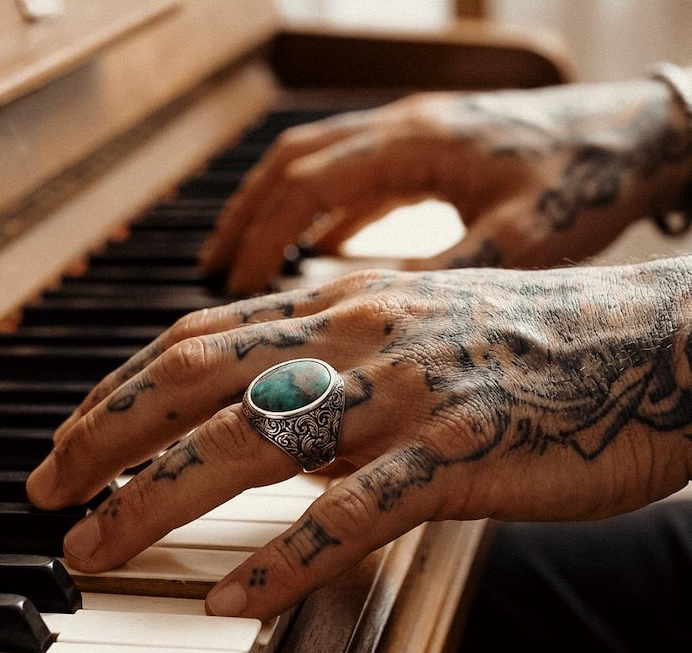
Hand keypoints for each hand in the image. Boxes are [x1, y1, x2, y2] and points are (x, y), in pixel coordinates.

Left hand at [26, 259, 691, 620]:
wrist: (648, 342)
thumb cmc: (527, 342)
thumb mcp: (413, 330)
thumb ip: (334, 361)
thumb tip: (266, 409)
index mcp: (345, 308)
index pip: (199, 339)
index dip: (122, 386)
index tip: (72, 432)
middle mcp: (361, 339)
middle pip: (201, 384)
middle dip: (108, 439)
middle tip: (46, 490)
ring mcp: (409, 395)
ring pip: (256, 445)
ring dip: (161, 501)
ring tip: (96, 548)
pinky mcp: (463, 453)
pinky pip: (357, 513)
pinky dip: (285, 560)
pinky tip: (229, 600)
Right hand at [199, 79, 691, 293]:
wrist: (643, 135)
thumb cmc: (590, 181)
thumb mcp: (517, 241)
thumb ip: (442, 279)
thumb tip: (375, 324)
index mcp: (415, 143)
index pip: (304, 184)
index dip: (258, 235)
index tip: (229, 285)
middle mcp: (402, 128)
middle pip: (291, 163)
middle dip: (242, 216)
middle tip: (209, 270)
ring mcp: (413, 134)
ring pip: (315, 164)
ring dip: (272, 210)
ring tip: (240, 261)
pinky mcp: (428, 150)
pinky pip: (354, 175)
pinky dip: (319, 211)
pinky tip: (311, 246)